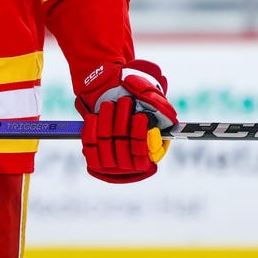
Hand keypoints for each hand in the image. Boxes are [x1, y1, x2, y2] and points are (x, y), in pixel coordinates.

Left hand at [75, 60, 176, 182]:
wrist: (113, 96)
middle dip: (123, 123)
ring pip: (107, 145)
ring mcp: (112, 161)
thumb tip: (167, 115)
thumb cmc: (137, 98)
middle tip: (125, 101)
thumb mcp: (152, 98)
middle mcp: (131, 161)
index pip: (145, 154)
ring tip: (109, 104)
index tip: (140, 117)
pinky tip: (93, 116)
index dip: (142, 136)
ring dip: (107, 122)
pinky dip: (91, 129)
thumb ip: (160, 106)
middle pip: (124, 147)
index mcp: (150, 152)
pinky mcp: (95, 155)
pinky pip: (90, 146)